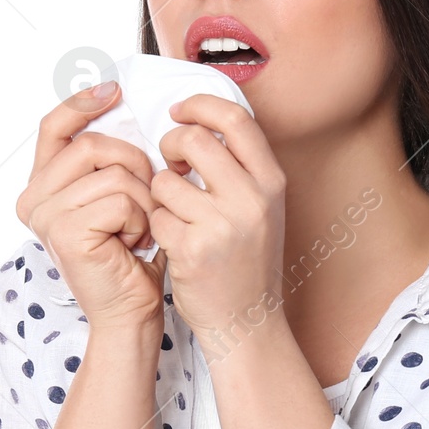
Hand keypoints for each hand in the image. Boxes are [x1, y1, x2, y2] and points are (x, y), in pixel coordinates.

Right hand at [15, 82, 166, 330]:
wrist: (129, 310)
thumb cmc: (129, 255)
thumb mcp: (117, 196)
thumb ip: (108, 159)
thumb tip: (118, 101)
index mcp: (41, 186)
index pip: (54, 126)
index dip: (83, 103)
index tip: (114, 89)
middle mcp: (34, 199)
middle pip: (92, 145)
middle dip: (134, 165)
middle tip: (146, 199)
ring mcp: (46, 216)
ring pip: (113, 173)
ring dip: (142, 199)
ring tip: (138, 228)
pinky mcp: (66, 232)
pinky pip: (120, 200)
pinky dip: (141, 219)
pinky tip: (134, 243)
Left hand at [149, 93, 286, 348]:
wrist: (248, 322)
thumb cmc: (247, 262)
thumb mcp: (261, 208)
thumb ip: (241, 168)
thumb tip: (199, 122)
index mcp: (272, 182)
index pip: (236, 119)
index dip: (200, 106)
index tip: (179, 111)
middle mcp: (252, 200)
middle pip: (195, 140)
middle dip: (171, 145)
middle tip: (170, 162)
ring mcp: (223, 226)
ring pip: (166, 180)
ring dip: (160, 192)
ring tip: (173, 211)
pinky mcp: (193, 251)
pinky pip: (157, 216)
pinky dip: (156, 225)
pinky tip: (171, 240)